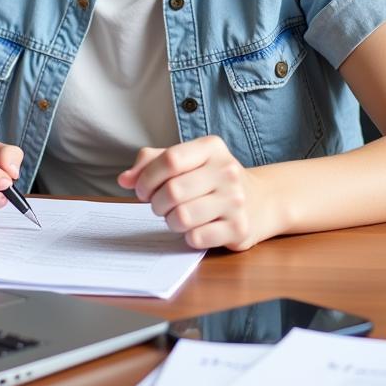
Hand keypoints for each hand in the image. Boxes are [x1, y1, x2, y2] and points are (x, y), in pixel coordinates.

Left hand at [118, 136, 276, 250]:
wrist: (261, 201)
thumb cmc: (212, 179)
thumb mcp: (187, 161)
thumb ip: (152, 162)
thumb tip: (124, 179)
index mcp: (211, 148)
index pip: (169, 159)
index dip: (146, 177)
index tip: (141, 189)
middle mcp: (227, 171)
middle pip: (172, 191)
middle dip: (156, 203)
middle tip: (160, 206)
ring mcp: (236, 201)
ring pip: (182, 217)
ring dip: (170, 221)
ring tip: (177, 217)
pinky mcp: (239, 228)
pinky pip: (196, 238)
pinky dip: (188, 236)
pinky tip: (196, 229)